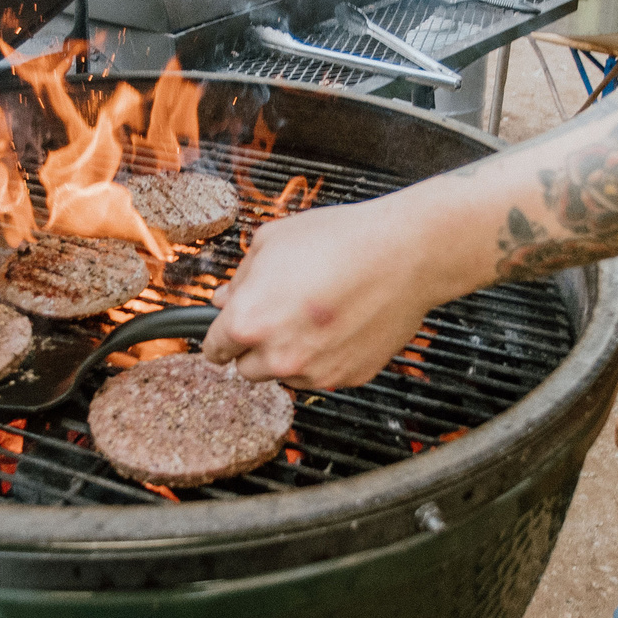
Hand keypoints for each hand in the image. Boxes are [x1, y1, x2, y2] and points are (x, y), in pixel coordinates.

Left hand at [201, 195, 451, 388]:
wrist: (404, 254)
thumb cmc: (340, 240)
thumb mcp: (273, 242)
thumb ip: (240, 278)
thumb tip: (224, 299)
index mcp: (249, 322)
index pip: (214, 350)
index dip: (222, 335)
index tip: (229, 331)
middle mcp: (278, 356)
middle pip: (247, 369)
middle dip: (257, 346)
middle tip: (281, 314)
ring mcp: (315, 372)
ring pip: (285, 375)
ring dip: (291, 354)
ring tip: (316, 314)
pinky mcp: (348, 378)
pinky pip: (322, 375)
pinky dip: (325, 357)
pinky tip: (340, 324)